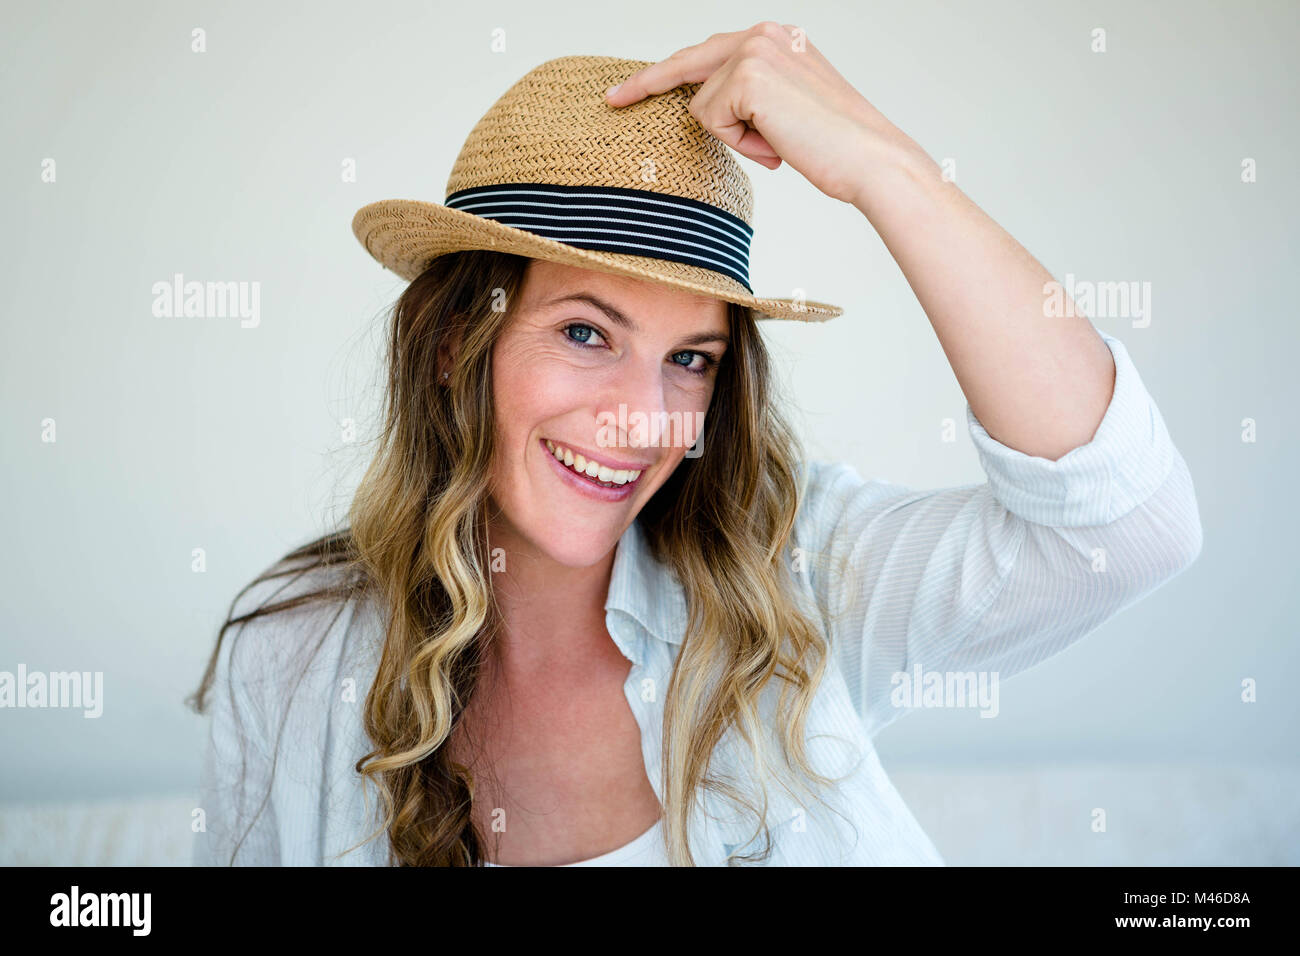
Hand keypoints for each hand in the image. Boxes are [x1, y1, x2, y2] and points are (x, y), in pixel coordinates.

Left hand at [606, 21, 930, 205]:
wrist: (869, 159)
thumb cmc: (836, 148)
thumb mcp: (787, 114)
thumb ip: (749, 102)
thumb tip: (704, 110)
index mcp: (777, 38)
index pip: (707, 52)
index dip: (666, 73)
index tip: (627, 87)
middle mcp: (763, 33)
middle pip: (687, 63)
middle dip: (647, 85)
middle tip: (610, 99)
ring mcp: (753, 50)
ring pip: (703, 103)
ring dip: (734, 136)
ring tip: (780, 143)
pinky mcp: (745, 75)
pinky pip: (711, 119)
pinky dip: (738, 142)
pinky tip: (777, 143)